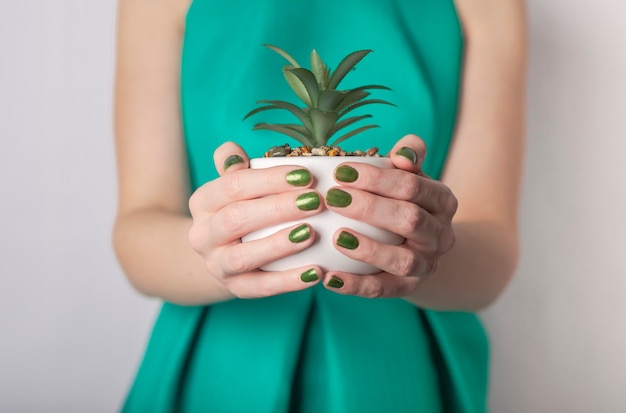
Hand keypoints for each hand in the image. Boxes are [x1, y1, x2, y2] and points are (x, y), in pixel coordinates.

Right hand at [188, 142, 323, 297]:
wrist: (224, 255)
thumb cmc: (241, 210)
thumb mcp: (233, 186)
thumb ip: (234, 166)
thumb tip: (233, 150)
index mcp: (203, 202)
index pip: (233, 185)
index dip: (269, 180)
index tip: (306, 175)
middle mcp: (202, 235)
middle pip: (236, 218)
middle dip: (278, 208)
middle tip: (316, 201)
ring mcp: (217, 265)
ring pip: (243, 257)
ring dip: (279, 244)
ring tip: (312, 233)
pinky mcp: (236, 289)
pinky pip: (262, 288)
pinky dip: (289, 281)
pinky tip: (317, 271)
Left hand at [322, 134, 457, 297]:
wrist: (422, 246)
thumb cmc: (404, 201)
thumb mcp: (411, 176)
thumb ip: (409, 157)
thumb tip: (404, 151)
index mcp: (442, 201)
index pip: (412, 186)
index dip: (378, 179)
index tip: (342, 171)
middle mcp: (441, 235)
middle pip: (410, 220)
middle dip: (370, 208)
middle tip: (334, 197)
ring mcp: (426, 264)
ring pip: (402, 260)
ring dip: (368, 249)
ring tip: (337, 237)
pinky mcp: (408, 288)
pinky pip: (382, 289)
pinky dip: (355, 286)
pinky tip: (328, 277)